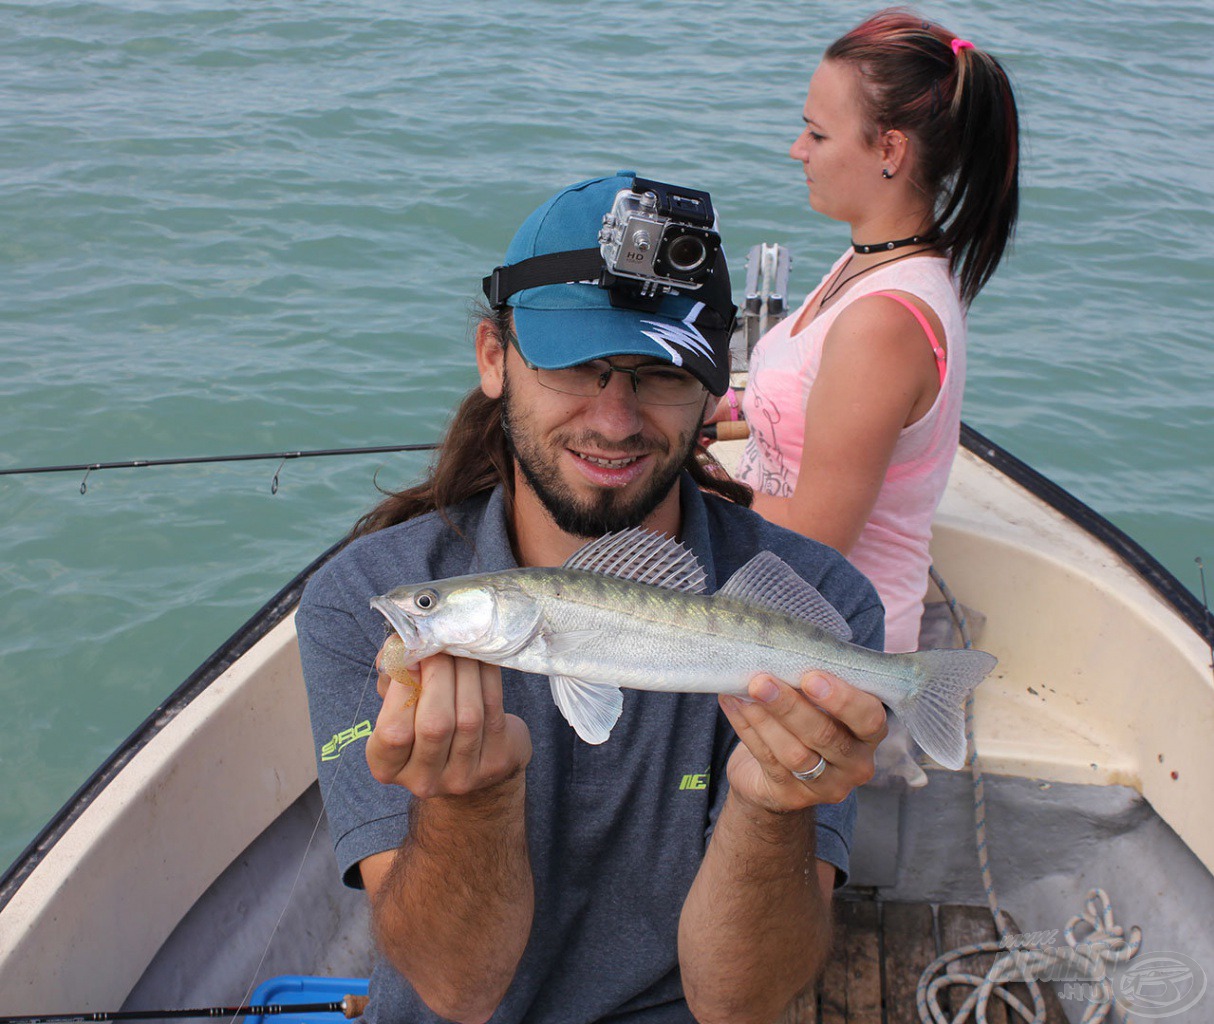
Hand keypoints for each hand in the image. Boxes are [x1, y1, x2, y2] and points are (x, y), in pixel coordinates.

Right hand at [366, 646, 531, 799]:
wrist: (472, 762)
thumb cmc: (425, 722)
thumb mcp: (399, 705)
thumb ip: (393, 677)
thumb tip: (400, 644)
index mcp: (388, 767)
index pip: (393, 732)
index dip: (403, 689)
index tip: (412, 655)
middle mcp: (424, 780)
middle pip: (434, 725)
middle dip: (439, 675)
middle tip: (441, 644)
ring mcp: (463, 776)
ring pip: (468, 717)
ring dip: (466, 671)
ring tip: (461, 645)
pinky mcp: (496, 762)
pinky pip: (493, 710)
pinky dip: (487, 677)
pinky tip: (482, 658)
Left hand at [719, 671, 886, 811]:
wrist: (778, 776)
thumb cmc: (806, 722)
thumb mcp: (821, 704)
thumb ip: (815, 683)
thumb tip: (780, 651)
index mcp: (869, 734)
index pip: (869, 719)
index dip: (843, 700)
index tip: (811, 677)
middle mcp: (854, 764)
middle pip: (826, 737)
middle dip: (791, 707)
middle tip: (762, 682)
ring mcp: (824, 786)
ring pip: (794, 753)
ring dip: (765, 718)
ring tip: (745, 691)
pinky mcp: (791, 796)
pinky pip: (766, 760)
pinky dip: (747, 728)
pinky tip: (733, 702)